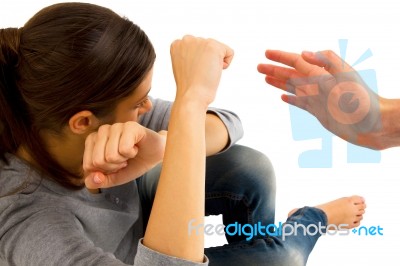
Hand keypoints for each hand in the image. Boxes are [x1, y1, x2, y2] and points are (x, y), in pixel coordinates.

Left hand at [83, 122, 165, 188]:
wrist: (157, 155)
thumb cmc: (135, 163)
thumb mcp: (116, 176)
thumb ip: (101, 181)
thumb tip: (89, 181)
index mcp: (93, 141)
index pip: (88, 166)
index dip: (105, 172)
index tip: (115, 165)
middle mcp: (102, 131)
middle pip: (97, 161)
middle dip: (113, 167)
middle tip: (124, 160)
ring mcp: (115, 126)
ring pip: (110, 156)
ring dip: (123, 160)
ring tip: (130, 153)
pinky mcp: (130, 126)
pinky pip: (123, 149)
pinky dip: (132, 153)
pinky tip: (136, 148)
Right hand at [170, 35, 233, 107]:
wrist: (191, 95)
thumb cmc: (189, 86)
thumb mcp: (184, 66)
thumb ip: (190, 55)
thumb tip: (203, 53)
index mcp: (177, 44)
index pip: (198, 47)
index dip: (198, 62)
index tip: (192, 71)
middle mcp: (187, 39)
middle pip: (208, 47)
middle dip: (207, 60)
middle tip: (198, 73)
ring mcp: (200, 41)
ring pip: (219, 50)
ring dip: (215, 62)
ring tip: (205, 72)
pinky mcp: (213, 46)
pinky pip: (229, 52)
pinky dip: (226, 64)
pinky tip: (214, 71)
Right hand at [258, 50, 382, 148]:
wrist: (372, 124)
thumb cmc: (361, 101)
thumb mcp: (343, 78)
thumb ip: (323, 63)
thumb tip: (304, 54)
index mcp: (323, 73)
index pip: (297, 62)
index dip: (281, 57)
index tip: (267, 53)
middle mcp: (318, 84)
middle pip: (292, 74)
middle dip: (275, 69)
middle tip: (259, 66)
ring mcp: (317, 98)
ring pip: (293, 87)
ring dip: (279, 81)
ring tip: (265, 77)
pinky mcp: (318, 111)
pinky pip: (300, 102)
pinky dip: (290, 98)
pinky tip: (282, 96)